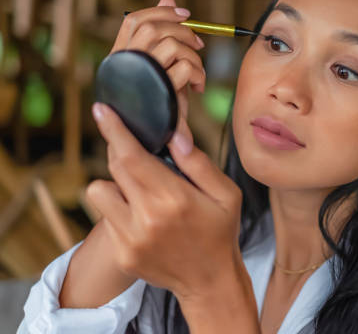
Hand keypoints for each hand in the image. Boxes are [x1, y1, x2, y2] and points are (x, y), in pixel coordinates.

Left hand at [87, 102, 246, 303]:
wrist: (210, 282)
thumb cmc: (220, 232)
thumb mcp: (226, 194)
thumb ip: (199, 163)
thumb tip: (174, 135)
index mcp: (174, 199)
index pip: (132, 156)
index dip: (114, 130)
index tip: (101, 109)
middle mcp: (147, 218)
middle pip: (114, 167)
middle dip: (120, 151)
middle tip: (137, 152)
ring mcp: (130, 239)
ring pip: (98, 191)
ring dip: (115, 184)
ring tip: (141, 193)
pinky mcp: (122, 253)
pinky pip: (105, 218)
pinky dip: (119, 210)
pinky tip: (143, 217)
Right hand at [111, 0, 205, 126]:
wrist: (154, 142)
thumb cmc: (159, 101)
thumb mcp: (162, 65)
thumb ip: (163, 32)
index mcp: (121, 58)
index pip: (134, 20)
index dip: (160, 11)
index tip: (186, 14)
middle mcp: (125, 65)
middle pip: (153, 28)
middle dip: (182, 30)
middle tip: (198, 45)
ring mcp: (141, 78)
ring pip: (170, 44)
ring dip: (192, 55)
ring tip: (197, 73)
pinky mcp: (159, 92)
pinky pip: (184, 67)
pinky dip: (198, 74)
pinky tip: (198, 88)